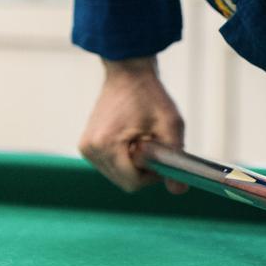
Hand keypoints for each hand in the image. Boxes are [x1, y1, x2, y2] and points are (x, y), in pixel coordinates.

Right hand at [78, 56, 187, 194]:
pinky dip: (125, 159)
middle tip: (154, 145)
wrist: (128, 74)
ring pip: (118, 176)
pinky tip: (131, 138)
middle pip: (125, 182)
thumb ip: (175, 160)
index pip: (133, 183)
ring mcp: (86, 148)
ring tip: (141, 138)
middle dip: (143, 170)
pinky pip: (111, 166)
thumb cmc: (150, 97)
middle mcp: (90, 149)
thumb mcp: (170, 126)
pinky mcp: (86, 146)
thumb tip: (179, 191)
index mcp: (106, 145)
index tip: (162, 156)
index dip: (153, 175)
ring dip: (134, 165)